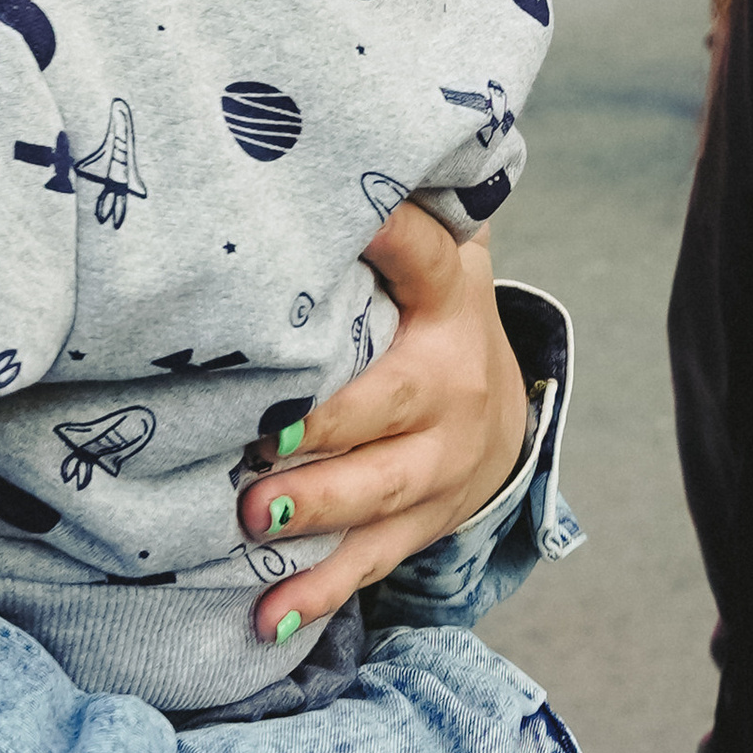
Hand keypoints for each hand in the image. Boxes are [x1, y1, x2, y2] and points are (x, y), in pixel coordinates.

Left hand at [234, 207, 527, 639]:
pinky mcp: (422, 522)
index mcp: (447, 304)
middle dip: (328, 432)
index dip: (397, 238)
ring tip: (252, 522)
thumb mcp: (426, 256)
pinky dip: (319, 594)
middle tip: (262, 443)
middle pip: (393, 408)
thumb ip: (388, 211)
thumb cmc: (420, 318)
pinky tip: (268, 617)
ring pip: (381, 494)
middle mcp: (452, 386)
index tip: (358, 222)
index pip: (428, 260)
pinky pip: (370, 562)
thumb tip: (317, 136)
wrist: (499, 417)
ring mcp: (441, 464)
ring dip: (318, 511)